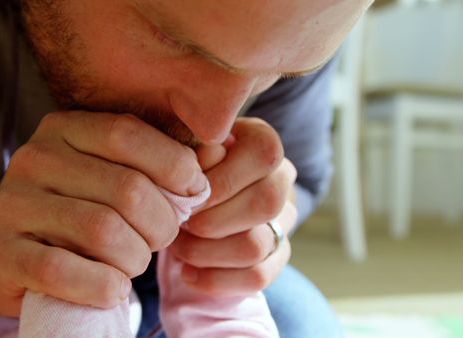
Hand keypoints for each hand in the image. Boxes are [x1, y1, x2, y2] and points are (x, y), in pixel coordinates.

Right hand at [0, 111, 206, 315]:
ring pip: (103, 232)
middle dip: (161, 224)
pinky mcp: (3, 253)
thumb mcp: (111, 174)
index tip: (194, 193)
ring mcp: (13, 205)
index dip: (174, 166)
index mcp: (63, 128)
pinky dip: (104, 286)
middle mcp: (34, 159)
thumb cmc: (78, 210)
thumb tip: (217, 155)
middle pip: (126, 190)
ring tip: (133, 262)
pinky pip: (67, 271)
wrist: (7, 250)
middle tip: (159, 240)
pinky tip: (112, 287)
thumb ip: (158, 162)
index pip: (128, 134)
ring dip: (135, 258)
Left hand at [169, 117, 297, 295]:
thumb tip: (196, 164)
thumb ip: (190, 148)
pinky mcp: (278, 255)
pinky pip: (258, 276)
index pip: (262, 157)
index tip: (185, 197)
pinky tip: (188, 273)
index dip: (221, 181)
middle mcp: (283, 179)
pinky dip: (216, 279)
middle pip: (265, 203)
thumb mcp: (184, 147)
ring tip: (178, 248)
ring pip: (257, 245)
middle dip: (211, 220)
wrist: (196, 197)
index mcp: (264, 143)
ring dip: (207, 252)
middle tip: (180, 224)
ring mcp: (284, 220)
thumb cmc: (185, 166)